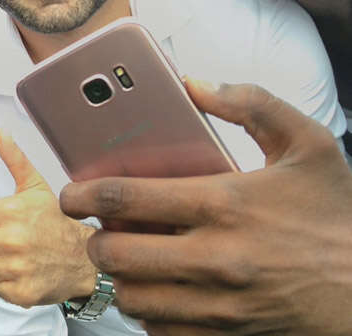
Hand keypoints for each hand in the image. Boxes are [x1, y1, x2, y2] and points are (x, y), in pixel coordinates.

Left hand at [0, 131, 95, 306]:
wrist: (86, 259)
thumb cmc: (56, 221)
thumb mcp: (36, 187)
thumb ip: (14, 160)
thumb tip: (1, 132)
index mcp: (11, 211)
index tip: (3, 222)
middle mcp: (13, 240)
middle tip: (10, 240)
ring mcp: (17, 269)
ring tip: (18, 257)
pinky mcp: (22, 293)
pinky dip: (7, 285)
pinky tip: (24, 273)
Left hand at [60, 80, 351, 334]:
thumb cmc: (335, 215)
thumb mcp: (308, 144)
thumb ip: (252, 104)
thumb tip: (194, 85)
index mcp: (223, 202)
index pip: (125, 197)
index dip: (83, 194)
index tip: (71, 193)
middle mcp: (214, 256)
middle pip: (115, 254)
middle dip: (94, 240)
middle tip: (98, 229)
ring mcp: (218, 301)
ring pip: (132, 297)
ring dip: (120, 277)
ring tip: (128, 258)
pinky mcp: (225, 331)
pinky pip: (161, 329)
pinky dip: (149, 311)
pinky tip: (158, 289)